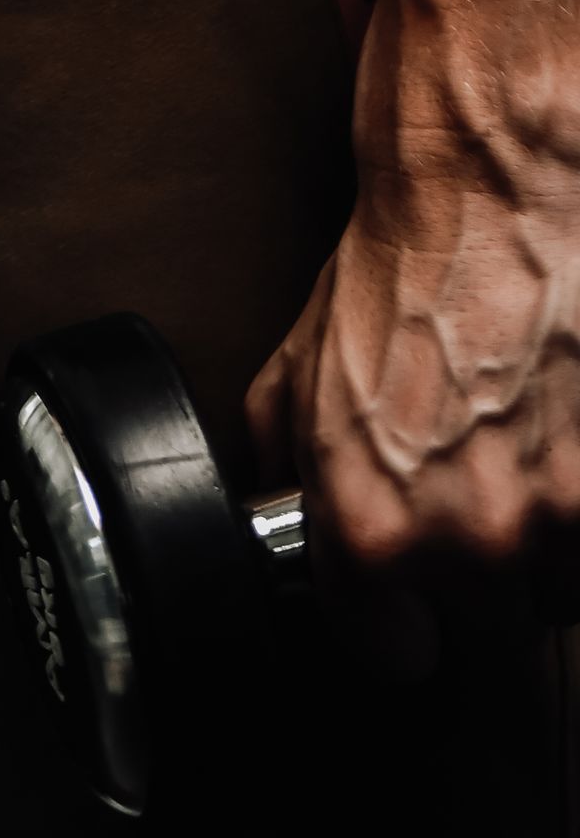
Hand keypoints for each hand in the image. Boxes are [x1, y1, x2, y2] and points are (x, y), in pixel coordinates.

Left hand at [252, 0, 579, 669]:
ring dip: (551, 539)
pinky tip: (569, 438)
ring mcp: (564, 521)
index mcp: (372, 526)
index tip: (408, 605)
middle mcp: (471, 540)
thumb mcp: (300, 362)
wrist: (497, 186)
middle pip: (490, 624)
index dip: (394, 621)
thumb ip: (288, 460)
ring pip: (562, 588)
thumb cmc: (403, 264)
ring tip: (531, 445)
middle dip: (480, 567)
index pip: (387, 651)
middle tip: (479, 481)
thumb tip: (287, 505)